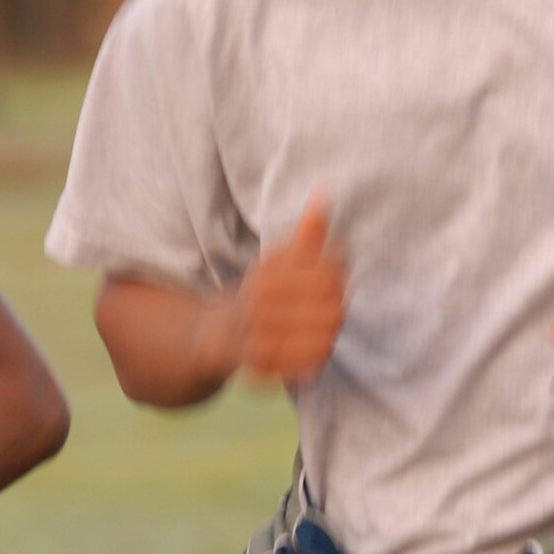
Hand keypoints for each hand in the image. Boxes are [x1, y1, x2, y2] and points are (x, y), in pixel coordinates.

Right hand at [210, 196, 347, 384]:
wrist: (214, 335)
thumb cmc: (259, 293)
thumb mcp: (277, 260)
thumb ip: (307, 232)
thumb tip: (325, 188)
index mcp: (265, 273)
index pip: (328, 274)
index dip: (339, 273)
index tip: (337, 274)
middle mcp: (258, 302)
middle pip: (331, 307)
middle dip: (337, 305)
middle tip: (333, 304)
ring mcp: (257, 335)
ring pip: (323, 336)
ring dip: (329, 331)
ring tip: (325, 325)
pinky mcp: (258, 365)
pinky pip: (306, 364)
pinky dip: (317, 356)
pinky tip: (316, 346)